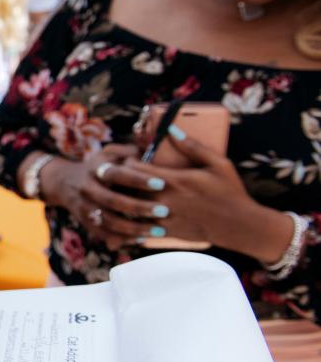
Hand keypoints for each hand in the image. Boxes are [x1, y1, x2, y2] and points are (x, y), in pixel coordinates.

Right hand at [39, 144, 160, 248]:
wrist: (65, 183)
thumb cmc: (99, 167)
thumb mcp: (110, 154)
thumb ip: (130, 153)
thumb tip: (152, 157)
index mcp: (95, 169)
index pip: (117, 174)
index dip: (138, 179)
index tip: (161, 184)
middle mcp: (87, 188)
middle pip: (112, 200)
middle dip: (139, 207)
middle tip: (164, 211)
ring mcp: (84, 207)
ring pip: (109, 221)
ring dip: (135, 228)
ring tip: (159, 231)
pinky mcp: (86, 223)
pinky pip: (105, 234)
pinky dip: (124, 239)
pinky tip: (143, 238)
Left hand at [118, 126, 271, 251]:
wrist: (240, 226)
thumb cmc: (230, 192)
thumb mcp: (218, 164)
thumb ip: (193, 146)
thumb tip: (171, 129)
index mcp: (174, 180)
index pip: (134, 168)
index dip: (128, 162)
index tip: (130, 160)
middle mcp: (164, 199)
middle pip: (127, 188)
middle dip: (122, 181)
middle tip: (121, 176)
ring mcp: (164, 218)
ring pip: (130, 209)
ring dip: (124, 201)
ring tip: (122, 195)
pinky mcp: (167, 232)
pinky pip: (140, 228)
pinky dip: (132, 222)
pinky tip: (129, 217)